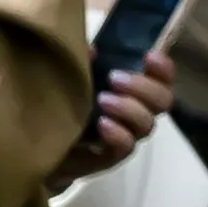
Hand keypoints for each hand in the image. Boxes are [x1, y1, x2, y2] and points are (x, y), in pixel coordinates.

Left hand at [60, 48, 173, 183]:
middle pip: (163, 101)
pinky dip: (118, 133)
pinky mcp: (112, 156)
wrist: (43, 143)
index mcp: (136, 90)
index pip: (164, 79)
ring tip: (102, 100)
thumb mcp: (75, 77)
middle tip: (113, 78)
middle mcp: (139, 112)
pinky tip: (101, 124)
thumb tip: (92, 50)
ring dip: (128, 108)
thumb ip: (86, 63)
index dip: (163, 68)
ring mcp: (128, 135)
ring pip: (147, 124)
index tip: (149, 56)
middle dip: (143, 87)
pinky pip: (127, 146)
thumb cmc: (65, 104)